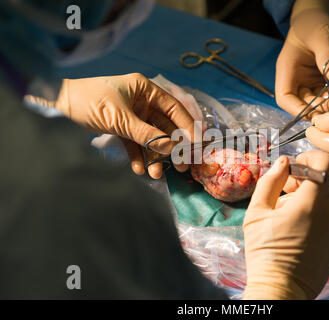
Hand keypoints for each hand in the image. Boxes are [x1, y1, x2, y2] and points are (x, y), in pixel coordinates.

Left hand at [26, 73, 195, 178]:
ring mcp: (132, 116)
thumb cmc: (89, 102)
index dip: (187, 126)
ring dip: (154, 156)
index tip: (196, 145)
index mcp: (145, 89)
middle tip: (181, 167)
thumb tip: (172, 149)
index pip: (174, 108)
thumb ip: (147, 134)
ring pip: (151, 138)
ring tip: (155, 173)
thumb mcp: (120, 118)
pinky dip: (138, 156)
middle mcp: (142, 101)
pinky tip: (138, 169)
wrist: (55, 107)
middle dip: (172, 147)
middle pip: (165, 126)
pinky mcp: (120, 128)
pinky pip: (135, 143)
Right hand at [243, 151, 328, 298]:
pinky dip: (316, 215)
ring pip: (326, 199)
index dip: (310, 157)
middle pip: (324, 181)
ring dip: (309, 198)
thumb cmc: (264, 250)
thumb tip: (282, 162)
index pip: (327, 163)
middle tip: (284, 192)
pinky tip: (298, 230)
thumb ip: (270, 181)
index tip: (295, 166)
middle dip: (304, 179)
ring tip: (288, 215)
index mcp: (311, 202)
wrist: (282, 289)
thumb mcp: (257, 212)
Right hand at [276, 9, 328, 117]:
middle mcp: (295, 81)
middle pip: (307, 104)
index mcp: (287, 71)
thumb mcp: (321, 37)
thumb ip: (327, 56)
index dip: (299, 110)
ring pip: (322, 103)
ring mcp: (308, 83)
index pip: (286, 99)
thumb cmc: (314, 23)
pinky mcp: (321, 83)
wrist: (319, 16)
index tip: (319, 113)